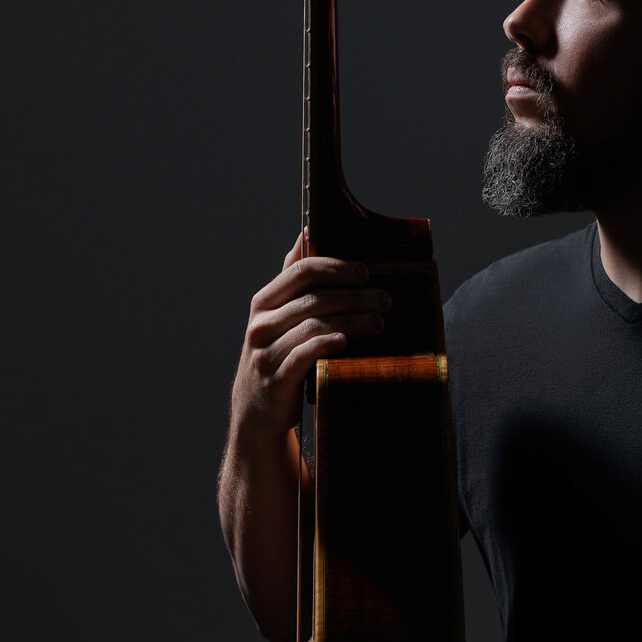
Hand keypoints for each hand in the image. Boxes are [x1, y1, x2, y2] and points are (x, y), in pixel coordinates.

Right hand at [230, 230, 391, 433]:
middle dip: (354, 296)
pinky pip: (303, 355)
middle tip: (384, 300)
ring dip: (352, 321)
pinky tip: (347, 342)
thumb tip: (307, 231)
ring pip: (314, 325)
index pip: (301, 271)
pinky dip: (326, 345)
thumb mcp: (278, 315)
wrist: (257, 410)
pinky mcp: (276, 378)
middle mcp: (261, 323)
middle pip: (314, 298)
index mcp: (264, 301)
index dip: (336, 268)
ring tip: (378, 322)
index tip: (366, 272)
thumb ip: (292, 276)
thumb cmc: (277, 353)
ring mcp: (266, 352)